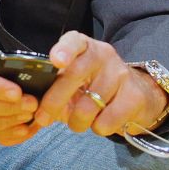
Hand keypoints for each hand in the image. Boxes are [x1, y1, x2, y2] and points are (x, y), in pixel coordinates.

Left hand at [33, 31, 167, 136]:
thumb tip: (33, 105)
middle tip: (43, 118)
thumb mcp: (72, 80)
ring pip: (89, 105)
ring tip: (77, 123)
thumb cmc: (92, 86)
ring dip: (76, 121)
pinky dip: (97, 128)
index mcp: (83, 46)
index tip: (56, 61)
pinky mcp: (135, 96)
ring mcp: (120, 73)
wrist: (136, 96)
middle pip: (75, 74)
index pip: (74, 41)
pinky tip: (99, 123)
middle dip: (54, 101)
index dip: (64, 50)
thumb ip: (54, 86)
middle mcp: (102, 54)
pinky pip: (106, 121)